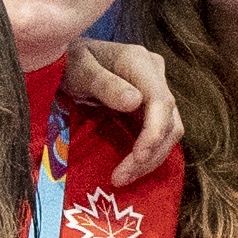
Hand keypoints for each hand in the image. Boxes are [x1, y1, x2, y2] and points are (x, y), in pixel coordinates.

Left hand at [61, 36, 183, 185]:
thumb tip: (135, 101)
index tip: (139, 157)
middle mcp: (154, 74)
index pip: (160, 100)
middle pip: (169, 120)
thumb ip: (104, 84)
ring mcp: (153, 90)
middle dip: (151, 153)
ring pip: (168, 130)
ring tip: (123, 178)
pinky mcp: (148, 106)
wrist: (67, 59)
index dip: (154, 131)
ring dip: (150, 158)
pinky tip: (128, 169)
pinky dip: (146, 153)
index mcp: (139, 61)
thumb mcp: (79, 70)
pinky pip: (156, 133)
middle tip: (122, 177)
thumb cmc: (68, 61)